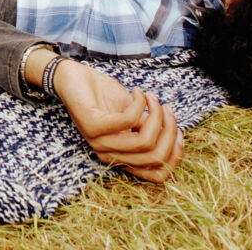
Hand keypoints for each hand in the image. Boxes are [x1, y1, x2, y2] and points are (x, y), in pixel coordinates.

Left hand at [54, 60, 183, 182]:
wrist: (71, 78)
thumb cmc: (103, 97)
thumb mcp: (133, 116)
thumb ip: (149, 130)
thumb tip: (174, 135)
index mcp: (121, 157)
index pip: (158, 174)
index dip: (176, 155)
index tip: (180, 131)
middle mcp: (110, 155)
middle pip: (155, 157)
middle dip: (170, 131)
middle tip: (166, 108)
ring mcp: (99, 142)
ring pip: (144, 142)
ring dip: (156, 116)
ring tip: (152, 97)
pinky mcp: (92, 125)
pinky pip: (128, 121)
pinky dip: (139, 104)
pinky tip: (137, 91)